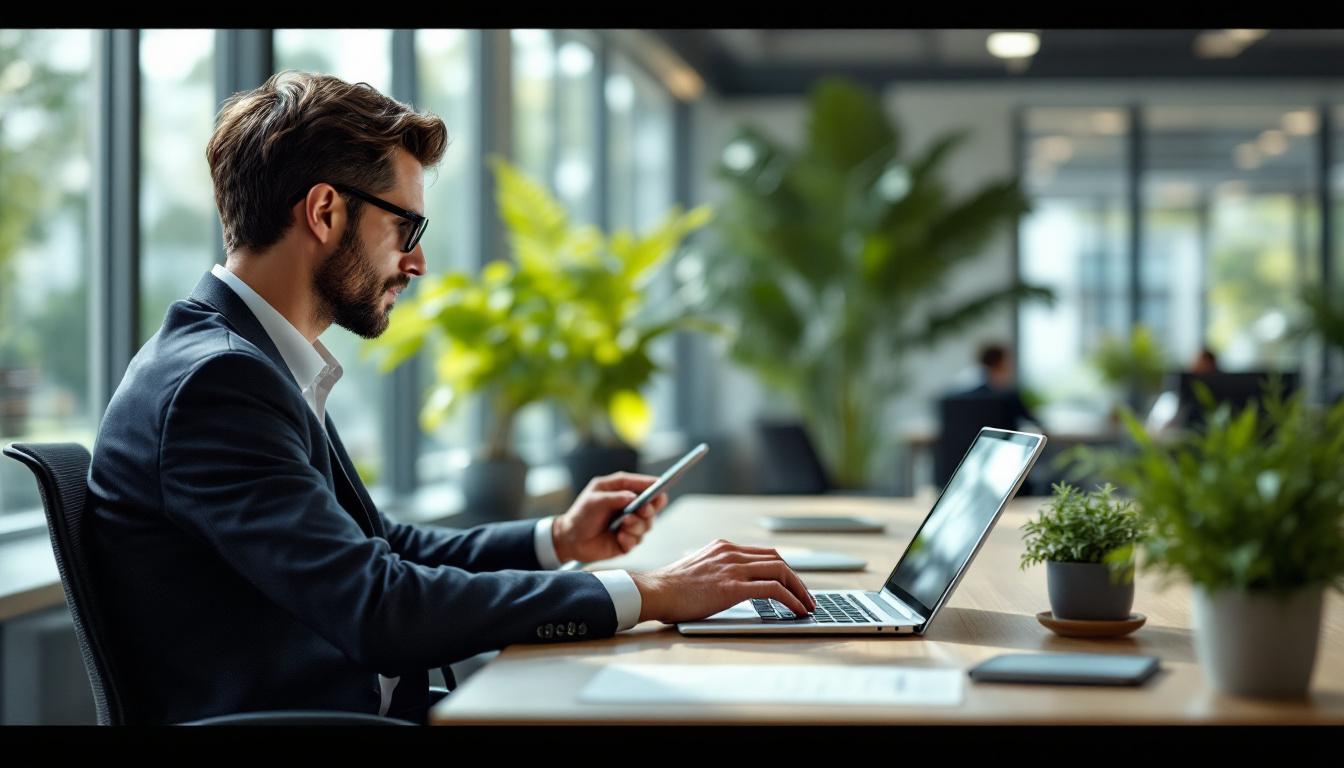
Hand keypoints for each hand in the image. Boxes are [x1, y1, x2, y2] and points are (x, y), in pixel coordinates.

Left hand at [551, 472, 668, 563]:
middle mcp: (629, 507)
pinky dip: (629, 539)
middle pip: (652, 506)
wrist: (570, 540)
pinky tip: (618, 538)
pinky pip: (637, 540)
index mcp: (622, 490)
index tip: (660, 488)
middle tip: (641, 510)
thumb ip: (614, 497)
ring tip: (623, 526)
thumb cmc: (581, 515)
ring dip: (636, 525)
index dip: (654, 486)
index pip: (645, 485)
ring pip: (647, 525)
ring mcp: (630, 524)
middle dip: (648, 509)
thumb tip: (634, 497)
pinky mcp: (628, 541)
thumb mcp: (594, 501)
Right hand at [629, 539, 816, 623]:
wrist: (656, 592)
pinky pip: (773, 590)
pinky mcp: (734, 586)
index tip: (791, 583)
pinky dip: (791, 599)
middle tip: (805, 596)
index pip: (764, 553)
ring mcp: (734, 567)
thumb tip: (729, 586)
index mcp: (723, 547)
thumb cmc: (670, 588)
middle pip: (777, 559)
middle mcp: (731, 552)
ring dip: (799, 590)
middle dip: (796, 579)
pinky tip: (797, 610)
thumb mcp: (698, 569)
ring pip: (781, 571)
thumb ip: (717, 571)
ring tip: (807, 605)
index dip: (782, 568)